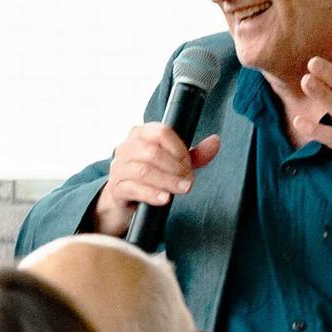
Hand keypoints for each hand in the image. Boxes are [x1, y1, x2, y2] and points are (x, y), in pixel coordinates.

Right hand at [86, 119, 222, 236]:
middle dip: (175, 168)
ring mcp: (118, 168)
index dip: (179, 148)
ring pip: (143, 171)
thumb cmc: (150, 176)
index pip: (161, 132)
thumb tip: (216, 141)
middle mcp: (126, 147)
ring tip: (182, 189)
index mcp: (140, 134)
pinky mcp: (116, 188)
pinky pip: (133, 188)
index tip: (189, 163)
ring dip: (167, 181)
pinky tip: (165, 199)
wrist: (124, 199)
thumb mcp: (173, 163)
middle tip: (189, 181)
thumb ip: (194, 154)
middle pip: (152, 152)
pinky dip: (151, 194)